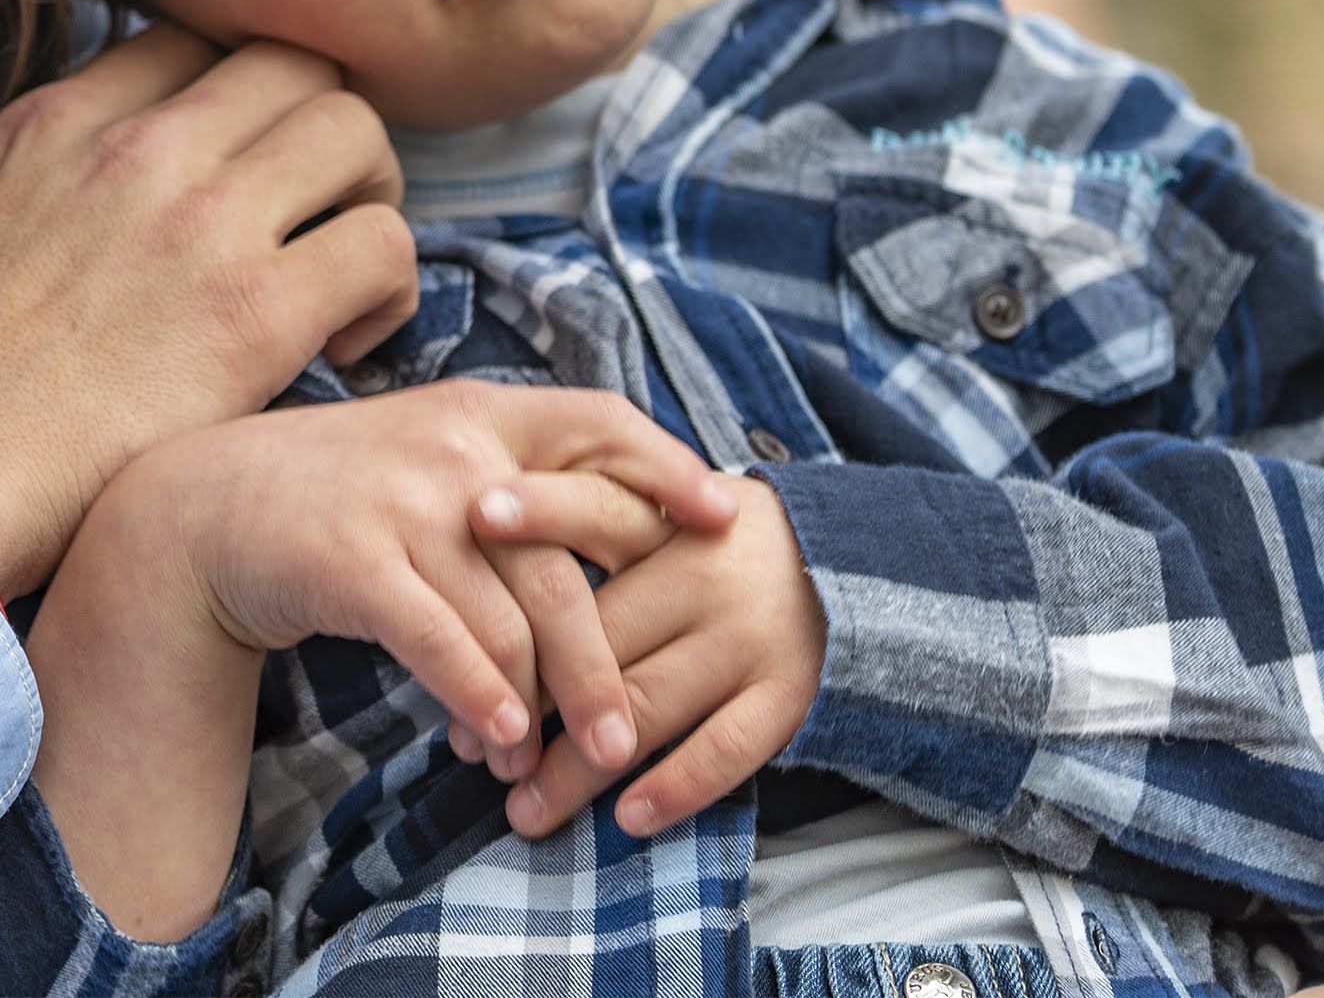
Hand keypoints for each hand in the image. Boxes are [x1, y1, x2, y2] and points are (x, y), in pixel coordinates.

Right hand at [0, 25, 419, 595]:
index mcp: (52, 124)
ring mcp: (202, 220)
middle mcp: (138, 148)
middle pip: (291, 61)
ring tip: (345, 274)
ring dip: (369, 195)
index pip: (192, 40)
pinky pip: (383, 246)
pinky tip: (348, 343)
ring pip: (356, 129)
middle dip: (322, 128)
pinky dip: (387, 289)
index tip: (244, 165)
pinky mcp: (256, 313)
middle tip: (320, 210)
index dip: (238, 96)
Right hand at [121, 382, 737, 768]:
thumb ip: (510, 480)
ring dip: (535, 705)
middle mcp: (454, 449)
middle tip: (627, 735)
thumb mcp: (427, 456)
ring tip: (540, 763)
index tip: (728, 519)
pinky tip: (495, 740)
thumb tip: (613, 532)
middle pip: (566, 561)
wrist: (204, 508)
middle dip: (603, 662)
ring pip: (509, 617)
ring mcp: (404, 502)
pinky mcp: (354, 559)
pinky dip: (476, 697)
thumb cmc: (335, 494)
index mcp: (483, 414)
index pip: (601, 424)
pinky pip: (440, 641)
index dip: (668, 470)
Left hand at [476, 472, 825, 839]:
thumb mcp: (663, 509)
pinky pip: (726, 750)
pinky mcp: (787, 695)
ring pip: (647, 707)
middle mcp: (706, 576)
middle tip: (471, 750)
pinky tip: (626, 818)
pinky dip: (676, 787)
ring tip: (523, 808)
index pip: (596, 506)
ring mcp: (748, 638)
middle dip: (529, 696)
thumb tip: (477, 545)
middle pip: (600, 637)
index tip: (474, 515)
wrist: (852, 564)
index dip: (539, 510)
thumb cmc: (715, 543)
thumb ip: (592, 523)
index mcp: (668, 519)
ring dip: (578, 767)